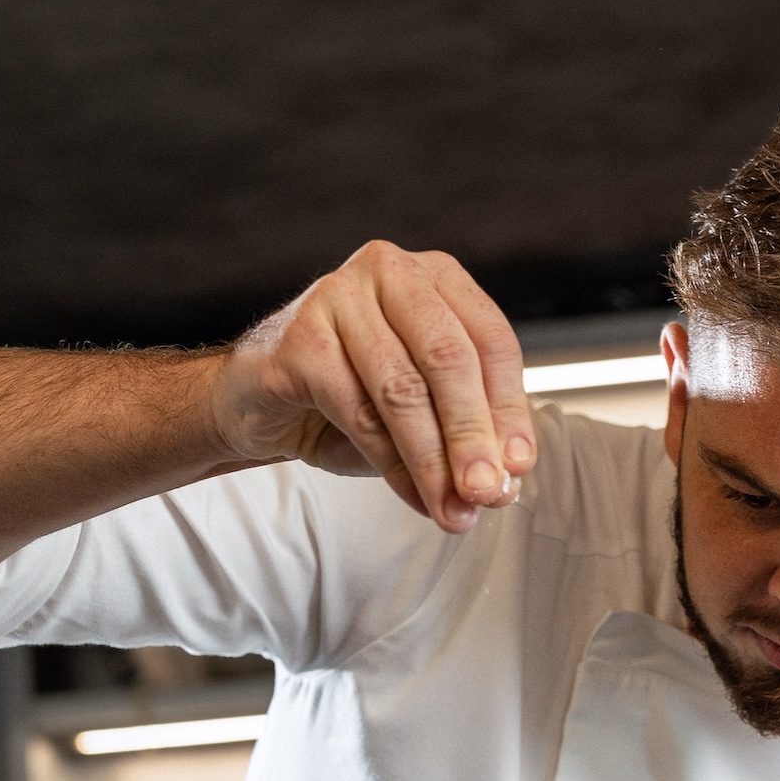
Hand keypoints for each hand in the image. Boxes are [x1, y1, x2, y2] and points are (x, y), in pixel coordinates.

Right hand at [209, 241, 537, 531]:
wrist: (260, 402)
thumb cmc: (349, 395)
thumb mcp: (424, 411)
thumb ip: (465, 435)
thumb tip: (503, 482)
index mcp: (435, 278)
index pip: (490, 340)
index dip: (509, 408)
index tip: (520, 466)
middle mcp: (390, 271)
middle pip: (450, 358)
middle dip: (474, 435)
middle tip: (488, 493)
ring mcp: (338, 296)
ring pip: (403, 389)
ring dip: (433, 461)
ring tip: (452, 509)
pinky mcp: (300, 339)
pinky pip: (357, 409)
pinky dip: (390, 463)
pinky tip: (412, 494)